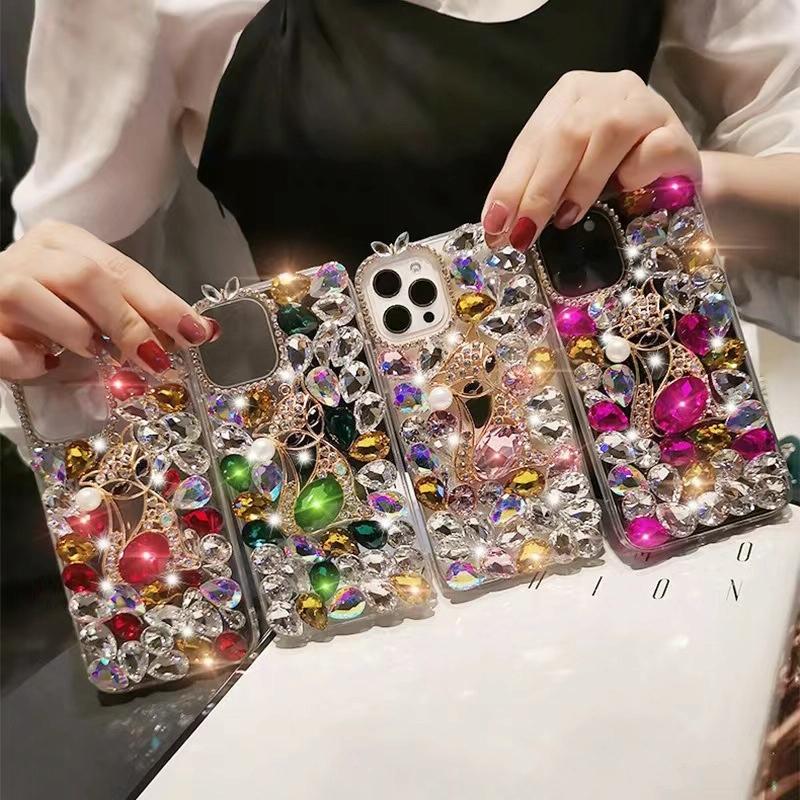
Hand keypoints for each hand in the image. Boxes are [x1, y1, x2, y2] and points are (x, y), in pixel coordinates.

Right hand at [0, 220, 218, 379]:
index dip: (160, 302)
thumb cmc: (47, 309)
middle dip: (127, 322)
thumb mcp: (92, 301)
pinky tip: (44, 365)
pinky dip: (28, 360)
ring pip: (33, 297)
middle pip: (84, 277)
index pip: (121, 269)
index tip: (195, 333)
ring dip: (74, 333)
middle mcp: (26, 255)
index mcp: (62, 241)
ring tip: (91, 352)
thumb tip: (198, 331)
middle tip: (154, 359)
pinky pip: (2, 344)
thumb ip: (135, 309)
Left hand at [482, 70, 700, 249]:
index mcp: (571, 95)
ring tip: (567, 217)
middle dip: (538, 190)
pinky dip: (635, 172)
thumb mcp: (563, 179)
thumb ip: (531, 191)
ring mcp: (648, 106)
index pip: (533, 139)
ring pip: (608, 132)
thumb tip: (495, 228)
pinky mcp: (679, 133)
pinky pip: (654, 148)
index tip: (495, 226)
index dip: (510, 184)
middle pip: (566, 134)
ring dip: (582, 182)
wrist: (673, 184)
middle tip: (523, 233)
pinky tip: (625, 191)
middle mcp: (609, 89)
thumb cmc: (611, 179)